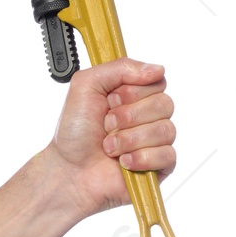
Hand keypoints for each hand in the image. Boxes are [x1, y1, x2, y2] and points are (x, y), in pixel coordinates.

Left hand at [46, 57, 176, 214]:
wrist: (67, 169)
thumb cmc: (75, 132)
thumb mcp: (86, 86)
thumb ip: (119, 67)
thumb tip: (157, 70)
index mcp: (135, 96)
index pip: (157, 82)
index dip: (133, 92)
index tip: (110, 100)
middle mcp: (148, 116)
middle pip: (164, 104)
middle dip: (128, 116)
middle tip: (106, 126)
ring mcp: (156, 141)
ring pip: (165, 130)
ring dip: (129, 139)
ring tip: (108, 147)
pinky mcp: (160, 166)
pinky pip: (168, 155)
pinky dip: (141, 158)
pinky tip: (123, 162)